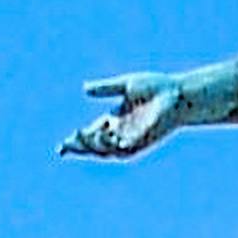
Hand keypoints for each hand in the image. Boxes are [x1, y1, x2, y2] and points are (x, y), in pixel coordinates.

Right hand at [61, 76, 182, 162]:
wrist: (177, 93)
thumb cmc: (156, 88)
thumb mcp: (125, 86)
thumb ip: (105, 88)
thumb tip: (85, 88)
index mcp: (114, 121)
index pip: (90, 135)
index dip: (75, 142)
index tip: (60, 147)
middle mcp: (120, 134)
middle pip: (94, 147)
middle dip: (80, 146)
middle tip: (71, 138)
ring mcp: (131, 140)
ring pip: (105, 151)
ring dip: (94, 144)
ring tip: (85, 133)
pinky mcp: (142, 143)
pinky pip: (123, 150)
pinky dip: (112, 145)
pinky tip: (105, 134)